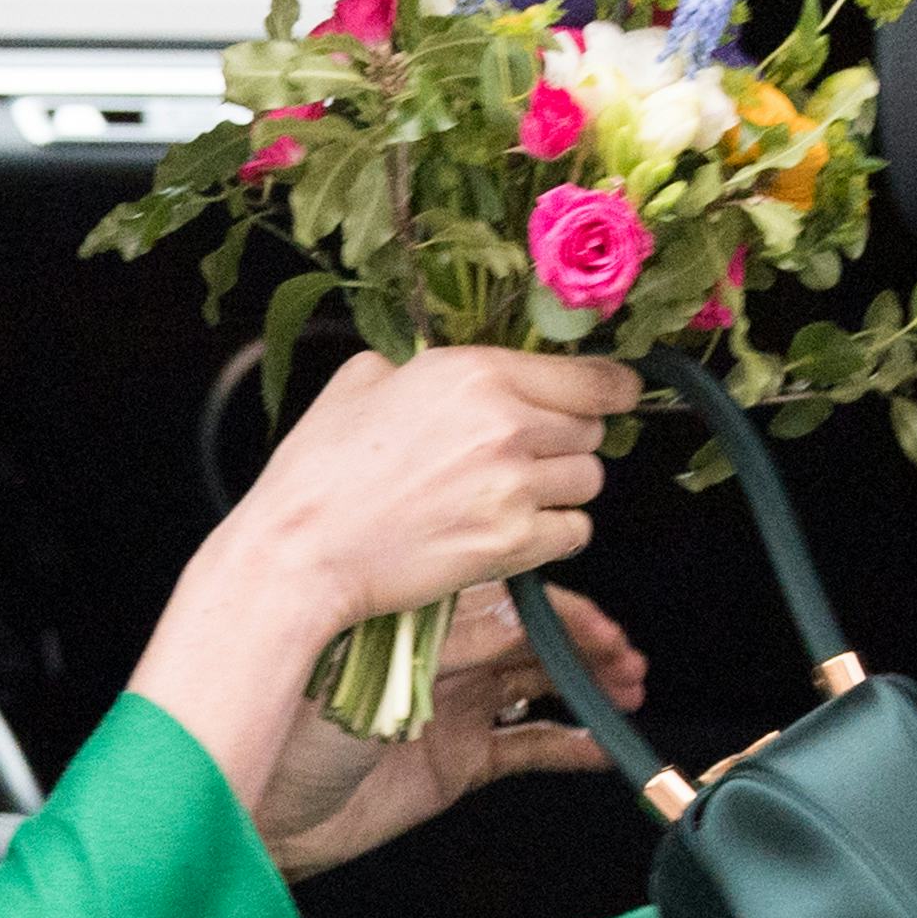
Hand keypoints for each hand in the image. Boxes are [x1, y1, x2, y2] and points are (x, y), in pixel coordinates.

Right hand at [230, 346, 643, 636]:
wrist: (301, 551)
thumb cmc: (317, 470)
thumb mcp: (358, 383)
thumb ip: (415, 366)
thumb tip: (439, 372)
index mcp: (474, 372)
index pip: (590, 377)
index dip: (611, 388)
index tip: (615, 394)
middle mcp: (506, 423)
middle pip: (592, 430)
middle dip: (569, 441)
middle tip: (529, 455)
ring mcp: (515, 486)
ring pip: (589, 482)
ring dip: (562, 488)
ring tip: (514, 496)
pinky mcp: (514, 543)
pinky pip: (575, 532)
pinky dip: (555, 533)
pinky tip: (515, 530)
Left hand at [256, 580, 648, 877]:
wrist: (259, 816)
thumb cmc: (285, 730)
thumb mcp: (378, 672)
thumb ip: (451, 647)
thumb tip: (521, 621)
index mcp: (413, 620)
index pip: (500, 600)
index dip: (553, 610)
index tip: (592, 621)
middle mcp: (438, 657)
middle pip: (530, 640)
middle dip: (583, 645)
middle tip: (624, 657)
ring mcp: (452, 707)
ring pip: (538, 686)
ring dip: (587, 685)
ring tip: (628, 690)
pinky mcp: (458, 761)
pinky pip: (528, 746)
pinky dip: (570, 745)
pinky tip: (604, 744)